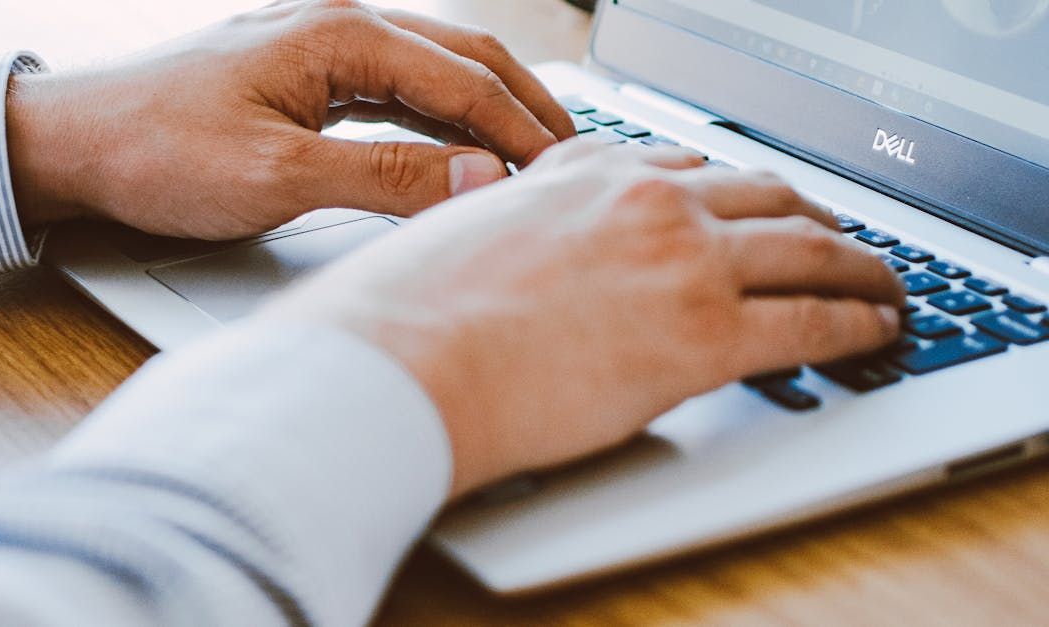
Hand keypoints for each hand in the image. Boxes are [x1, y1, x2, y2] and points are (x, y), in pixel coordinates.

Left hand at [6, 0, 573, 237]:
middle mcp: (339, 24)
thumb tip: (480, 179)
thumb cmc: (158, 151)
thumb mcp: (278, 176)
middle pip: (466, 57)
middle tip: (575, 157)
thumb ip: (386, 177)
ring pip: (437, 72)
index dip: (523, 130)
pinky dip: (444, 123)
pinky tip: (464, 153)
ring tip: (536, 157)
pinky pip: (400, 93)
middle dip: (526, 106)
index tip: (564, 176)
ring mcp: (324, 47)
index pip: (465, 79)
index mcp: (339, 33)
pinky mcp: (309, 76)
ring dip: (490, 113)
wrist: (76, 144)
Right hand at [261, 141, 905, 497]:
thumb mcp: (451, 229)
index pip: (687, 165)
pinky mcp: (704, 335)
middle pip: (765, 192)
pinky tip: (871, 332)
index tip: (753, 206)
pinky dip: (857, 322)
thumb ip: (493, 208)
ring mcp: (682, 261)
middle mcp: (643, 201)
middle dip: (814, 215)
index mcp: (582, 173)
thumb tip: (488, 198)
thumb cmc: (405, 312)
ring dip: (860, 266)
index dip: (736, 188)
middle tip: (836, 240)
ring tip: (880, 286)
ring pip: (810, 246)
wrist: (399, 363)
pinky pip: (813, 320)